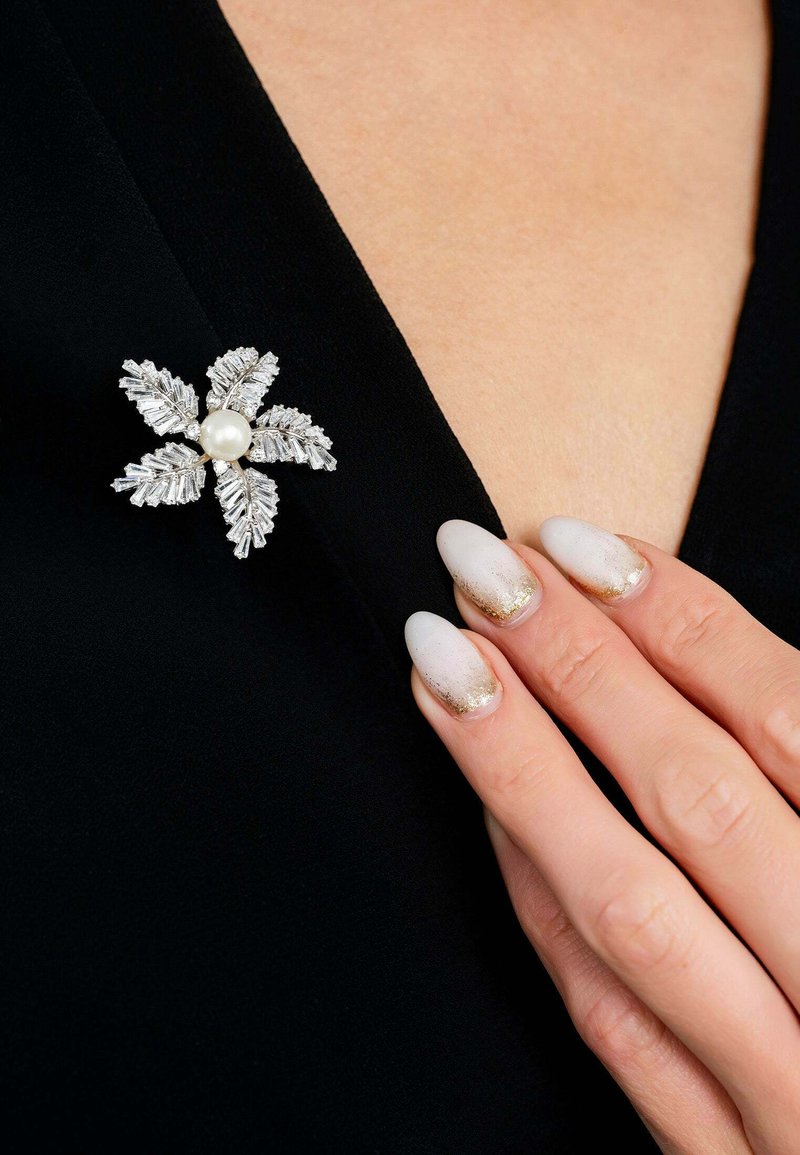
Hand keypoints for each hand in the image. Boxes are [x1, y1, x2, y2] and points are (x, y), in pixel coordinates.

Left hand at [404, 516, 799, 1153]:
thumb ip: (797, 762)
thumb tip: (678, 640)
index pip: (791, 721)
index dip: (680, 620)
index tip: (576, 544)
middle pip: (698, 795)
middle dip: (578, 666)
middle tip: (480, 568)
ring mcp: (788, 1084)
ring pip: (633, 908)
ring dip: (522, 772)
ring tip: (441, 664)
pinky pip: (612, 1021)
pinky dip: (540, 903)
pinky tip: (487, 814)